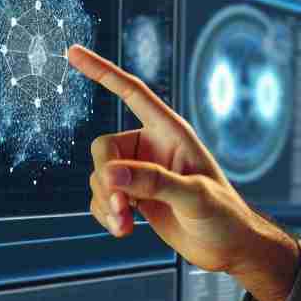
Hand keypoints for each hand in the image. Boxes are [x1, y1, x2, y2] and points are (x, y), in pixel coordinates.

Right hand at [67, 44, 297, 300]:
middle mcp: (151, 147)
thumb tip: (110, 174)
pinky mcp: (133, 196)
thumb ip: (154, 183)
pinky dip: (105, 213)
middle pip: (103, 147)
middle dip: (106, 179)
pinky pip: (101, 197)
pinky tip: (123, 230)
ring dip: (106, 203)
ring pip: (99, 176)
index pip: (132, 93)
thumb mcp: (194, 197)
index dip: (102, 71)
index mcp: (171, 132)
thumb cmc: (224, 216)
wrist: (229, 248)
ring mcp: (140, 172)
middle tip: (121, 209)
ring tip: (125, 227)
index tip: (72, 52)